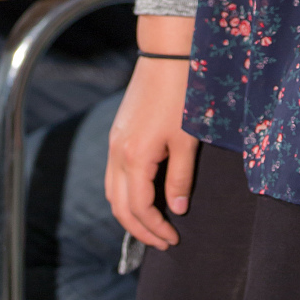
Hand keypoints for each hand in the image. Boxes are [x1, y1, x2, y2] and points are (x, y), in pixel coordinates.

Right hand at [105, 16, 197, 248]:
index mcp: (135, 158)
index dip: (155, 228)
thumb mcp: (187, 140)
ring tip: (151, 226)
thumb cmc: (182, 97)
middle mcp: (117, 153)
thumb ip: (181, 178)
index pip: (139, 208)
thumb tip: (177, 210)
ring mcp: (114, 143)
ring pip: (112, 192)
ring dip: (128, 214)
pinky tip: (141, 197)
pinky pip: (113, 175)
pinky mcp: (117, 134)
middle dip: (140, 229)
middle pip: (119, 206)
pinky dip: (124, 194)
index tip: (174, 240)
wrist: (166, 57)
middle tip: (162, 242)